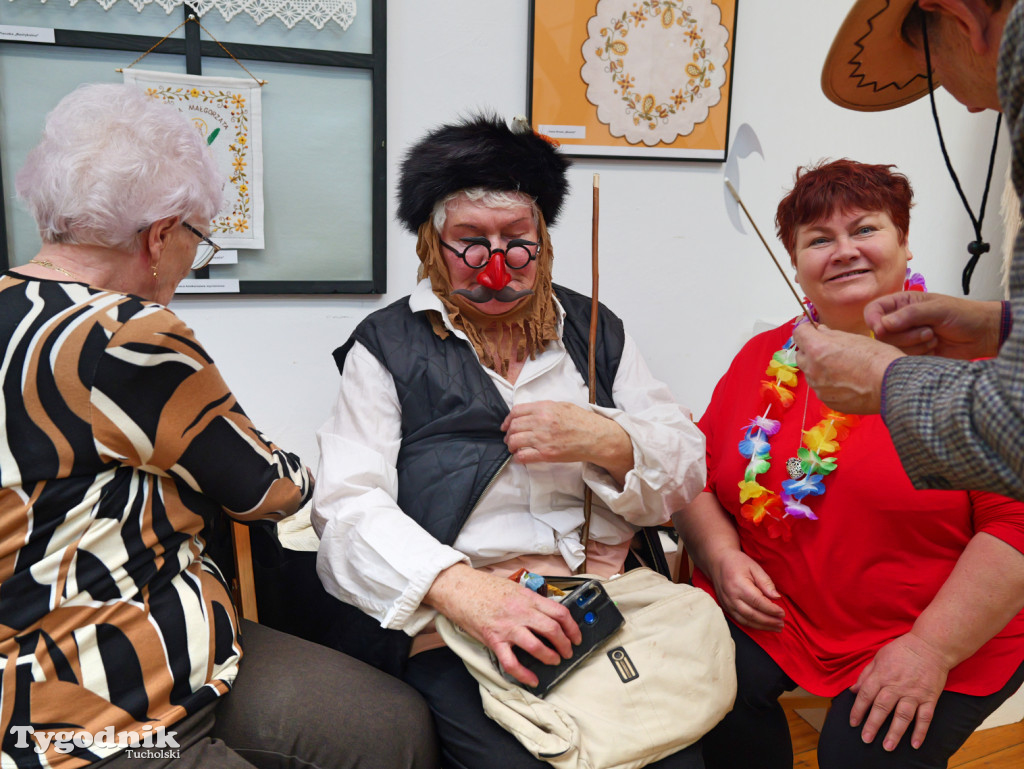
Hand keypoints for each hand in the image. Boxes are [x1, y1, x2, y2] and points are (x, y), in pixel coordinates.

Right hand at [424, 564, 581, 686]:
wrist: (459, 589)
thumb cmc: (483, 588)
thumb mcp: (513, 588)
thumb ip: (530, 600)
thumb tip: (546, 612)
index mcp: (528, 598)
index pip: (560, 612)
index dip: (573, 627)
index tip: (576, 636)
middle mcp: (521, 612)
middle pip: (553, 630)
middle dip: (565, 644)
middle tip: (568, 651)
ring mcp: (508, 627)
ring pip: (537, 646)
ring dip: (550, 657)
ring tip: (554, 661)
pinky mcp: (494, 640)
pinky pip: (512, 662)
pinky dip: (524, 674)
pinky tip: (532, 679)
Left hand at [501, 401, 632, 481]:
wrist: (596, 437)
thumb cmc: (582, 421)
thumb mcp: (562, 405)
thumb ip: (544, 407)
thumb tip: (530, 412)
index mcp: (544, 408)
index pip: (516, 412)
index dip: (508, 419)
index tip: (506, 425)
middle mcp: (541, 422)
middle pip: (513, 426)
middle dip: (508, 433)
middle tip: (509, 438)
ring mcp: (542, 438)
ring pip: (514, 441)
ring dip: (511, 445)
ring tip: (513, 448)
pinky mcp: (546, 454)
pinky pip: (523, 456)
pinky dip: (517, 457)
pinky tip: (519, 457)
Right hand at [709, 549, 784, 631]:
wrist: (717, 562)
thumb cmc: (737, 562)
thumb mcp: (754, 567)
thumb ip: (766, 582)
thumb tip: (777, 597)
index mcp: (739, 585)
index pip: (758, 602)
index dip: (771, 610)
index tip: (782, 613)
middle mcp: (731, 597)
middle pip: (752, 614)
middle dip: (769, 621)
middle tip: (782, 623)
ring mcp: (727, 604)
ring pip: (746, 620)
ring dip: (762, 626)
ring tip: (776, 628)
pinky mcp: (725, 608)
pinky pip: (740, 620)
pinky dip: (753, 625)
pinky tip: (763, 626)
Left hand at [792, 323, 903, 413]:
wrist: (891, 385)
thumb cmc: (877, 358)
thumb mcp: (854, 338)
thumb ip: (832, 335)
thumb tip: (819, 331)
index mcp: (818, 348)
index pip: (799, 334)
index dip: (806, 329)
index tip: (812, 329)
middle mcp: (813, 369)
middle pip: (801, 355)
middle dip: (810, 350)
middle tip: (828, 348)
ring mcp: (819, 387)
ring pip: (810, 373)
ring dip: (819, 368)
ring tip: (841, 367)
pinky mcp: (827, 400)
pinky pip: (821, 388)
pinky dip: (828, 384)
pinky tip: (846, 381)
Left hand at [849, 633, 950, 751]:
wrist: (930, 646)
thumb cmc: (902, 650)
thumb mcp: (878, 657)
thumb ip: (866, 675)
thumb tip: (853, 690)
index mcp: (882, 675)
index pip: (866, 695)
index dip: (858, 710)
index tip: (853, 723)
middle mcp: (897, 686)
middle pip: (882, 707)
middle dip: (873, 725)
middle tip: (866, 739)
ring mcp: (914, 693)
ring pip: (903, 715)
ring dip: (895, 732)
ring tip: (888, 746)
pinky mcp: (930, 698)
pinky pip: (925, 717)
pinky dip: (921, 731)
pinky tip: (915, 744)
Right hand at [865, 292, 1003, 358]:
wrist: (983, 335)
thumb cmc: (964, 315)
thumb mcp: (937, 309)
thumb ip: (909, 315)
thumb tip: (882, 325)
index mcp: (902, 303)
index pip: (874, 310)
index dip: (873, 320)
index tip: (881, 329)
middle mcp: (900, 321)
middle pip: (882, 334)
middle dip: (905, 335)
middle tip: (928, 330)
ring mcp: (906, 338)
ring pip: (893, 348)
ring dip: (915, 345)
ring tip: (934, 337)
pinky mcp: (913, 354)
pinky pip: (904, 359)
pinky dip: (920, 355)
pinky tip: (934, 349)